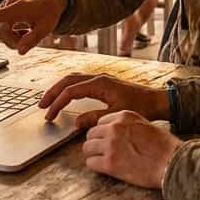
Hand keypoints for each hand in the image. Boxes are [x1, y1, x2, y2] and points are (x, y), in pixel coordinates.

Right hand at [0, 0, 66, 53]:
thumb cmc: (49, 12)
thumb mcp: (46, 28)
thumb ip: (32, 40)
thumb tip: (20, 52)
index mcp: (17, 8)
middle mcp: (8, 6)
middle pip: (1, 33)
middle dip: (13, 42)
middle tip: (28, 42)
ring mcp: (5, 9)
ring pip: (1, 32)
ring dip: (14, 38)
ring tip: (28, 32)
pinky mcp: (5, 12)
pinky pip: (3, 28)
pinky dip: (13, 33)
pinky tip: (24, 30)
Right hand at [40, 73, 169, 126]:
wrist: (157, 100)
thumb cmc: (140, 107)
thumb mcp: (116, 115)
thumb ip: (95, 118)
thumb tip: (76, 122)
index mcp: (100, 83)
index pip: (70, 91)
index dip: (57, 103)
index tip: (49, 115)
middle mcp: (99, 77)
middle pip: (68, 80)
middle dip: (53, 92)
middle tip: (41, 106)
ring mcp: (101, 78)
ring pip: (73, 79)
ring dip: (60, 89)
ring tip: (49, 101)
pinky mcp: (104, 83)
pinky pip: (81, 81)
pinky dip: (69, 88)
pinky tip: (66, 97)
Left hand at [81, 111, 180, 188]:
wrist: (171, 163)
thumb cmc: (164, 147)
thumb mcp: (145, 126)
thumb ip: (128, 126)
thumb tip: (117, 133)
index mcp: (124, 116)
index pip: (101, 122)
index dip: (103, 133)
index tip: (106, 140)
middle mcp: (114, 128)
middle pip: (91, 134)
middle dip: (95, 143)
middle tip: (102, 151)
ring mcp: (110, 145)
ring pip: (87, 148)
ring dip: (93, 154)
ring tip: (101, 160)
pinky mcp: (109, 163)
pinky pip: (90, 163)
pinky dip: (95, 166)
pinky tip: (104, 168)